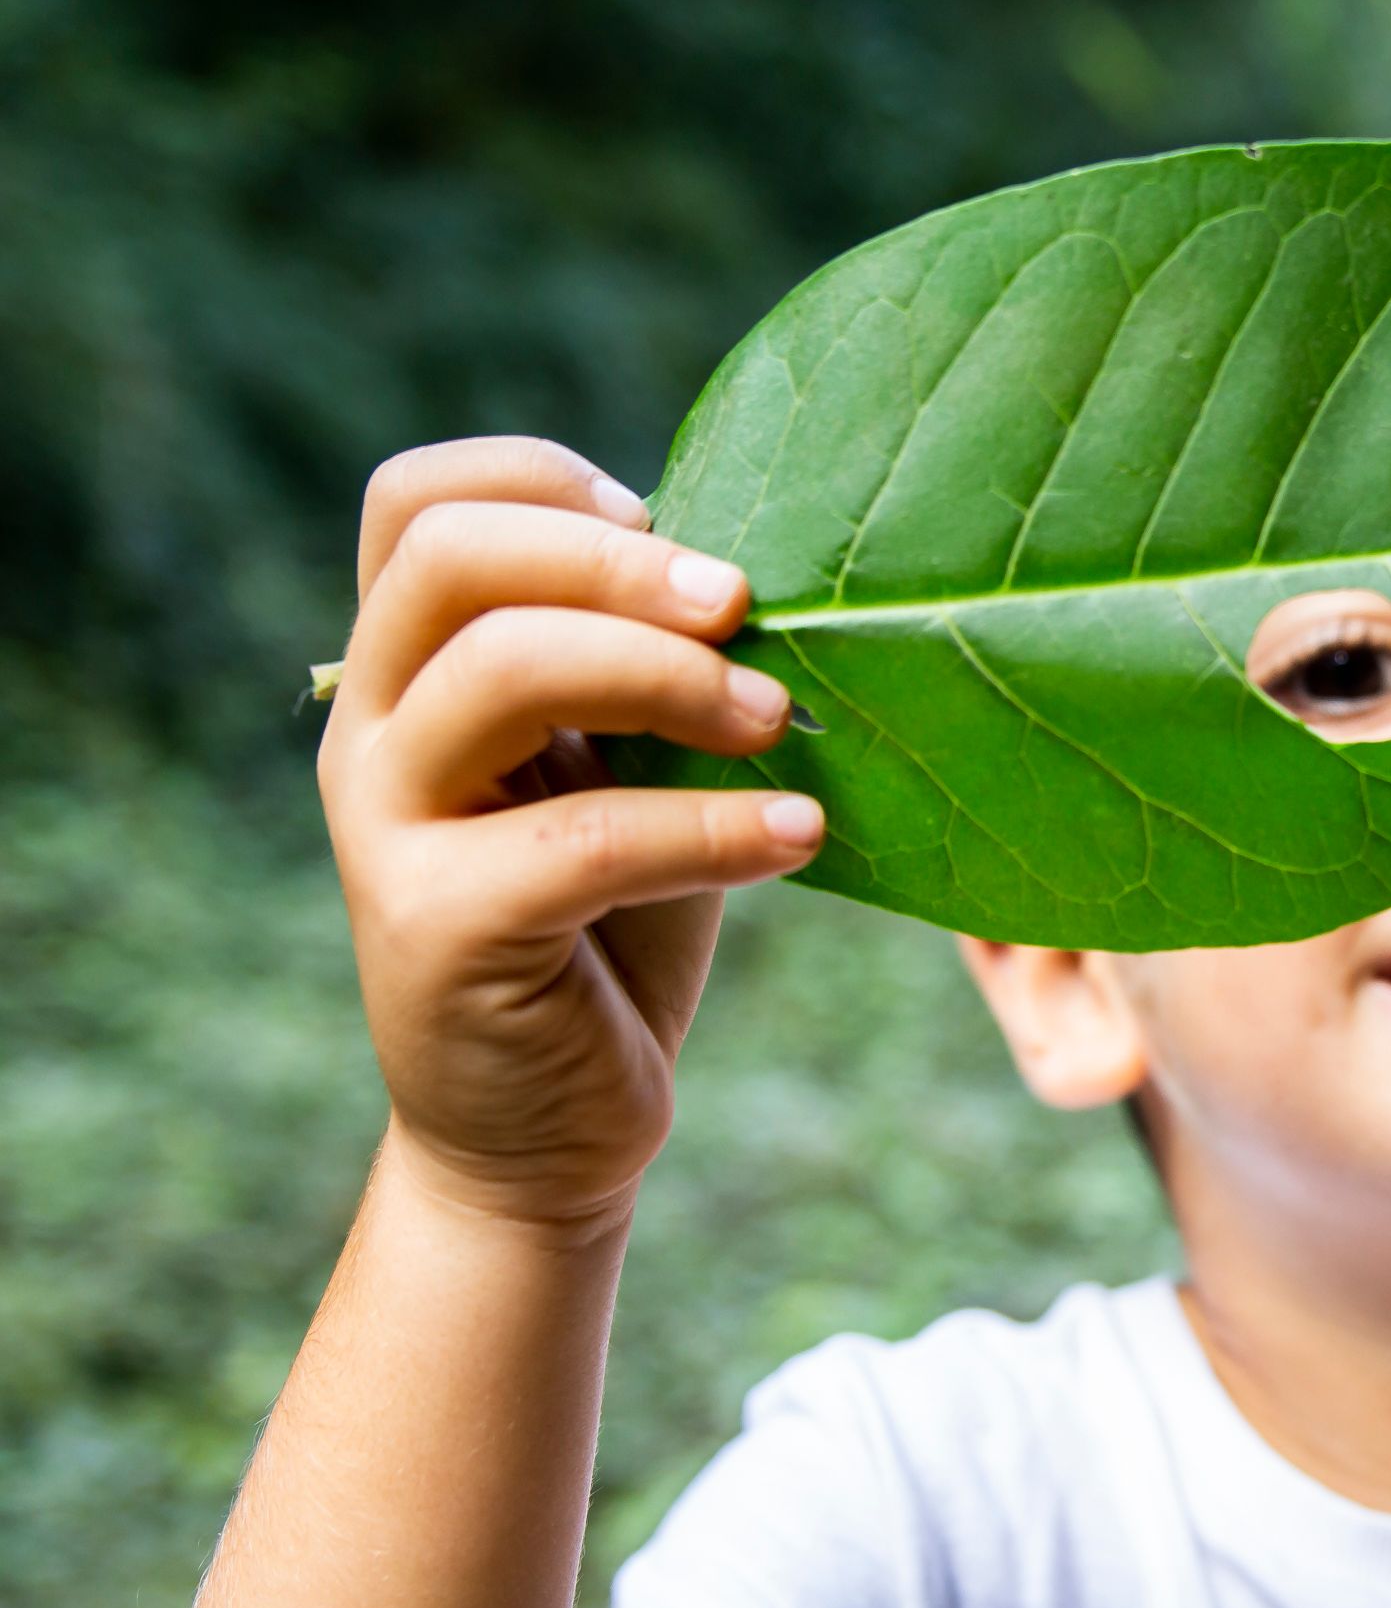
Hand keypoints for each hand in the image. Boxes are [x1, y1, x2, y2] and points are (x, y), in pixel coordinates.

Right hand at [316, 437, 823, 1230]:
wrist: (549, 1131)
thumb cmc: (611, 927)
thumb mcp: (629, 771)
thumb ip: (649, 672)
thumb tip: (770, 578)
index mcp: (413, 673)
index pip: (416, 502)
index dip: (539, 477)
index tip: (666, 518)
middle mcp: (374, 734)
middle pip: (453, 559)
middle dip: (618, 561)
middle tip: (744, 606)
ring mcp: (387, 829)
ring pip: (502, 668)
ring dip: (669, 676)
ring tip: (777, 720)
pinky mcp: (435, 930)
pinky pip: (583, 838)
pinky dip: (712, 827)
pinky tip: (799, 837)